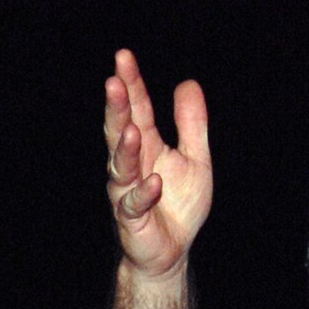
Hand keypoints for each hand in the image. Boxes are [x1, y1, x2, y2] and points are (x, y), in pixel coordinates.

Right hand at [104, 49, 211, 277]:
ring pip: (121, 167)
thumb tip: (188, 83)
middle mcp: (131, 165)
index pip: (136, 108)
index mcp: (146, 145)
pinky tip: (154, 181)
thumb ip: (191, 124)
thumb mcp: (195, 158)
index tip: (123, 56)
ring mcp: (127, 192)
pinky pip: (134, 205)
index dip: (131, 83)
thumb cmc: (178, 203)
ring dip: (125, 149)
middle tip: (113, 82)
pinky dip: (144, 193)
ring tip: (132, 130)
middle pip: (120, 131)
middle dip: (117, 108)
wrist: (171, 251)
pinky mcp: (132, 220)